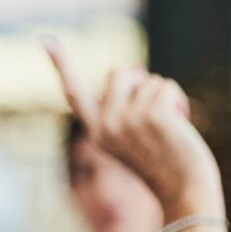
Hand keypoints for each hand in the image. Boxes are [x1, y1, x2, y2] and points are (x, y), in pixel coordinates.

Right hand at [45, 37, 220, 217]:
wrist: (185, 192)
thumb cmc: (165, 165)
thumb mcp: (134, 138)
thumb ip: (125, 110)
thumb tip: (131, 73)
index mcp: (97, 132)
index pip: (74, 94)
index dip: (60, 64)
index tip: (45, 39)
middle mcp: (107, 125)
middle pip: (120, 73)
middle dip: (140, 82)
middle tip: (154, 111)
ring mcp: (129, 120)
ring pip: (149, 81)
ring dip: (164, 97)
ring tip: (170, 129)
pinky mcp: (154, 115)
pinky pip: (167, 87)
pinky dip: (178, 101)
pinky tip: (180, 126)